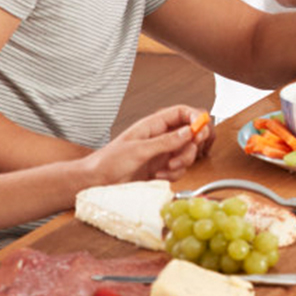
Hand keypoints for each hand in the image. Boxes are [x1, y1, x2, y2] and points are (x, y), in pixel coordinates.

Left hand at [86, 105, 209, 183]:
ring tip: (165, 168)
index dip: (195, 118)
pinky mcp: (163, 168)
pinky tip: (159, 176)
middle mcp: (161, 137)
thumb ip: (166, 141)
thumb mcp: (139, 150)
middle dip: (192, 145)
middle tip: (185, 152)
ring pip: (188, 152)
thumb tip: (189, 132)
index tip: (200, 130)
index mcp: (154, 124)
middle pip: (191, 134)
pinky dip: (174, 174)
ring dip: (182, 162)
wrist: (96, 182)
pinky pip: (181, 168)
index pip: (182, 112)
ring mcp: (163, 152)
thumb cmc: (108, 162)